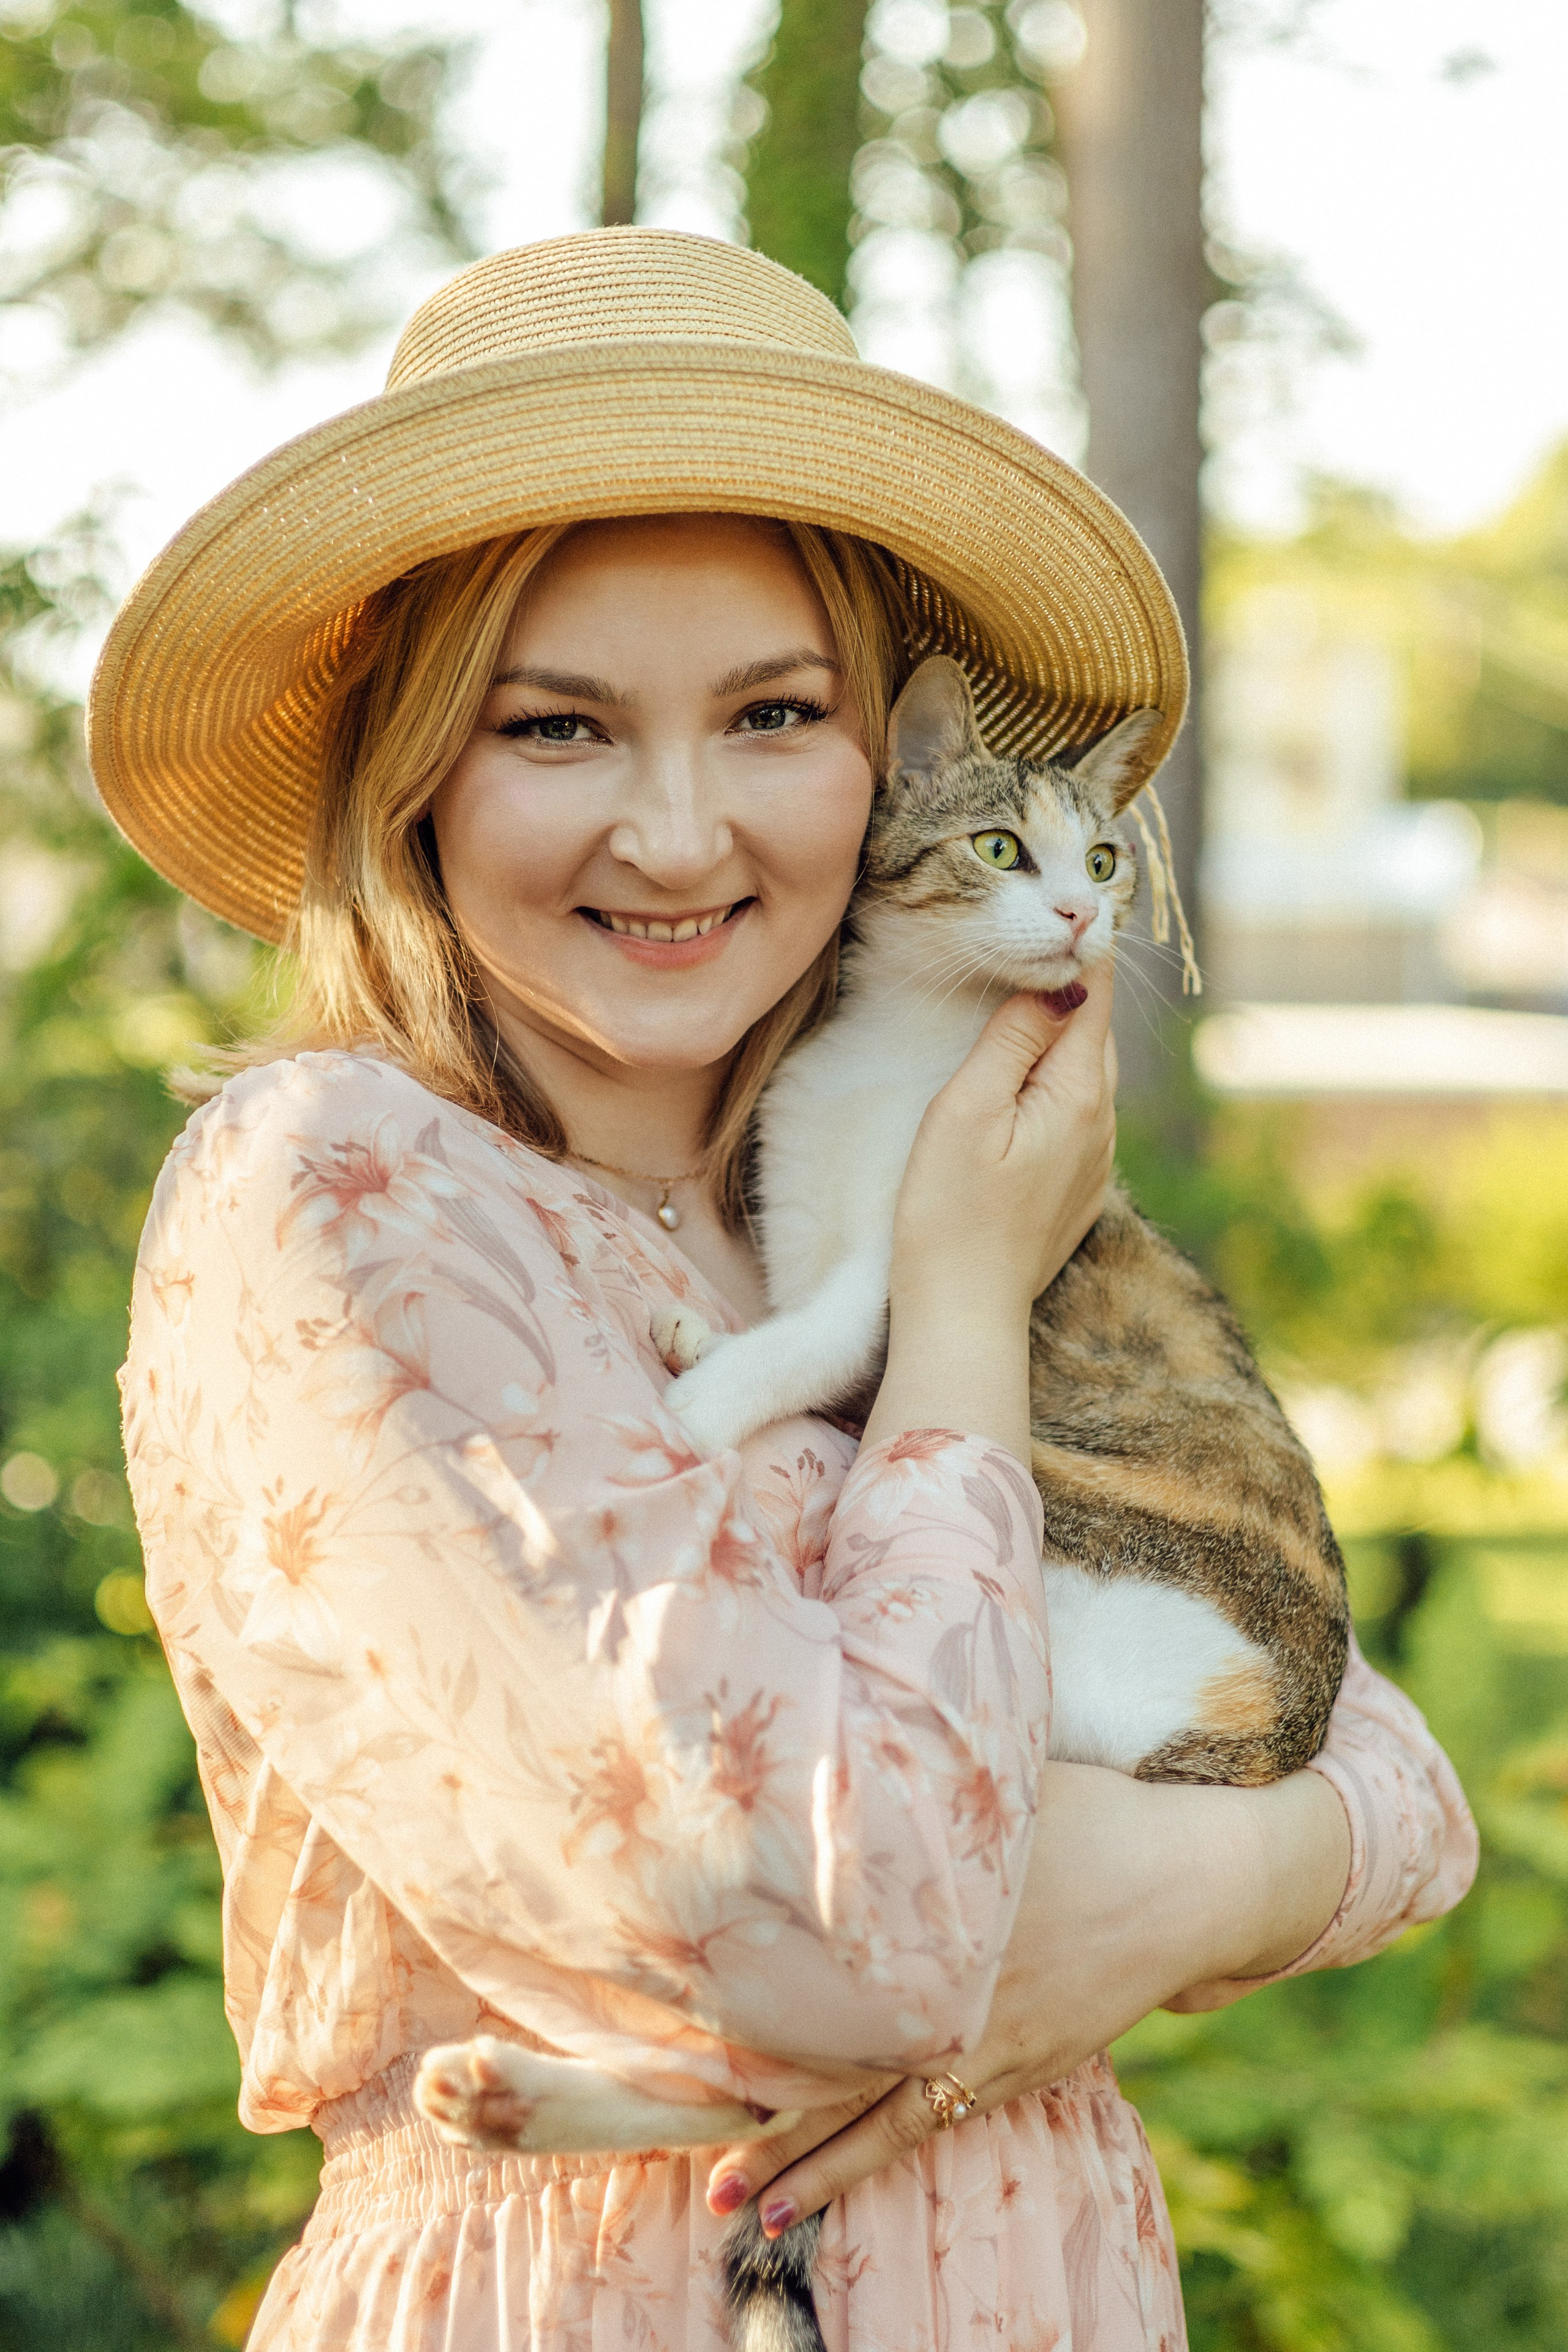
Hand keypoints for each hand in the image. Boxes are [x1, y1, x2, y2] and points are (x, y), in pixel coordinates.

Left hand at [702, 1760, 1350, 2235]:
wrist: (1187, 1880)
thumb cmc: (1094, 1815)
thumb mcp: (1003, 1787)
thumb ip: (923, 1791)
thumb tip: (846, 1756)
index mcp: (933, 1920)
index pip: (825, 1975)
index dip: (754, 2012)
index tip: (689, 2042)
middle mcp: (949, 1992)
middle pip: (837, 2064)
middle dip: (765, 2114)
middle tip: (695, 2160)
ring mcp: (984, 2040)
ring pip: (877, 2115)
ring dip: (809, 2162)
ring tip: (744, 2206)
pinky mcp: (1015, 2067)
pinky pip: (929, 2123)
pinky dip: (870, 2159)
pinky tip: (821, 2199)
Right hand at [861, 963, 1116, 1465]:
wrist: (963, 1318)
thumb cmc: (947, 1216)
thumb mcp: (966, 1112)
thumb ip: (1012, 1039)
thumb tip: (1054, 978)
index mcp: (1081, 1093)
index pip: (1093, 993)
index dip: (1079, 943)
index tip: (1063, 901)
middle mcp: (1103, 1124)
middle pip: (1091, 1030)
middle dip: (1065, 986)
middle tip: (1034, 936)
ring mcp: (1094, 1162)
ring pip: (1082, 1074)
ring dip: (1053, 1037)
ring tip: (1018, 999)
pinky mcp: (1075, 1192)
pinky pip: (1071, 1117)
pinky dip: (1048, 1086)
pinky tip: (1014, 1087)